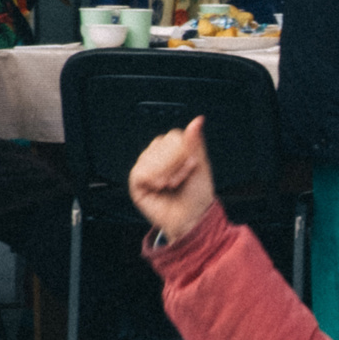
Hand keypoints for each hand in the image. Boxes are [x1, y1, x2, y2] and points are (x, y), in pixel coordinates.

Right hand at [129, 116, 216, 239]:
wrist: (192, 220)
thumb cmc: (198, 197)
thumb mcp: (201, 166)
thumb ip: (195, 142)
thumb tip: (198, 120)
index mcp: (174, 153)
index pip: (173, 136)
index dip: (184, 150)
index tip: (193, 164)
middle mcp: (159, 159)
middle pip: (160, 143)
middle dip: (176, 163)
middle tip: (183, 178)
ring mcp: (147, 169)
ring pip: (149, 156)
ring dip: (166, 172)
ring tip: (173, 184)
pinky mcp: (137, 183)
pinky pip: (140, 171)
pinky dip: (154, 178)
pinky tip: (161, 186)